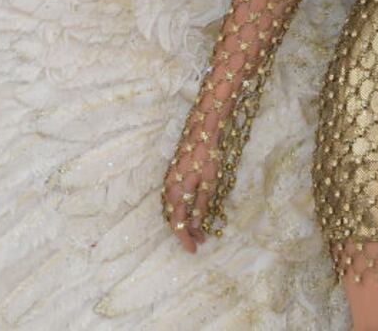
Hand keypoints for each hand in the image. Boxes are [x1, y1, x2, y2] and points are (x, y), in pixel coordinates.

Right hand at [160, 101, 224, 253]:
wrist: (204, 126)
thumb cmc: (208, 154)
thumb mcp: (209, 183)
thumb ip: (201, 206)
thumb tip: (196, 226)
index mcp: (176, 193)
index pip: (178, 224)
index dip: (186, 239)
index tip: (195, 250)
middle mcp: (168, 188)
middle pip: (174, 218)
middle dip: (186, 231)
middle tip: (200, 241)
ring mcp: (170, 179)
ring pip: (174, 208)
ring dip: (186, 220)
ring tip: (201, 228)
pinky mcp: (174, 171)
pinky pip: (175, 197)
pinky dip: (184, 208)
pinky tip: (194, 209)